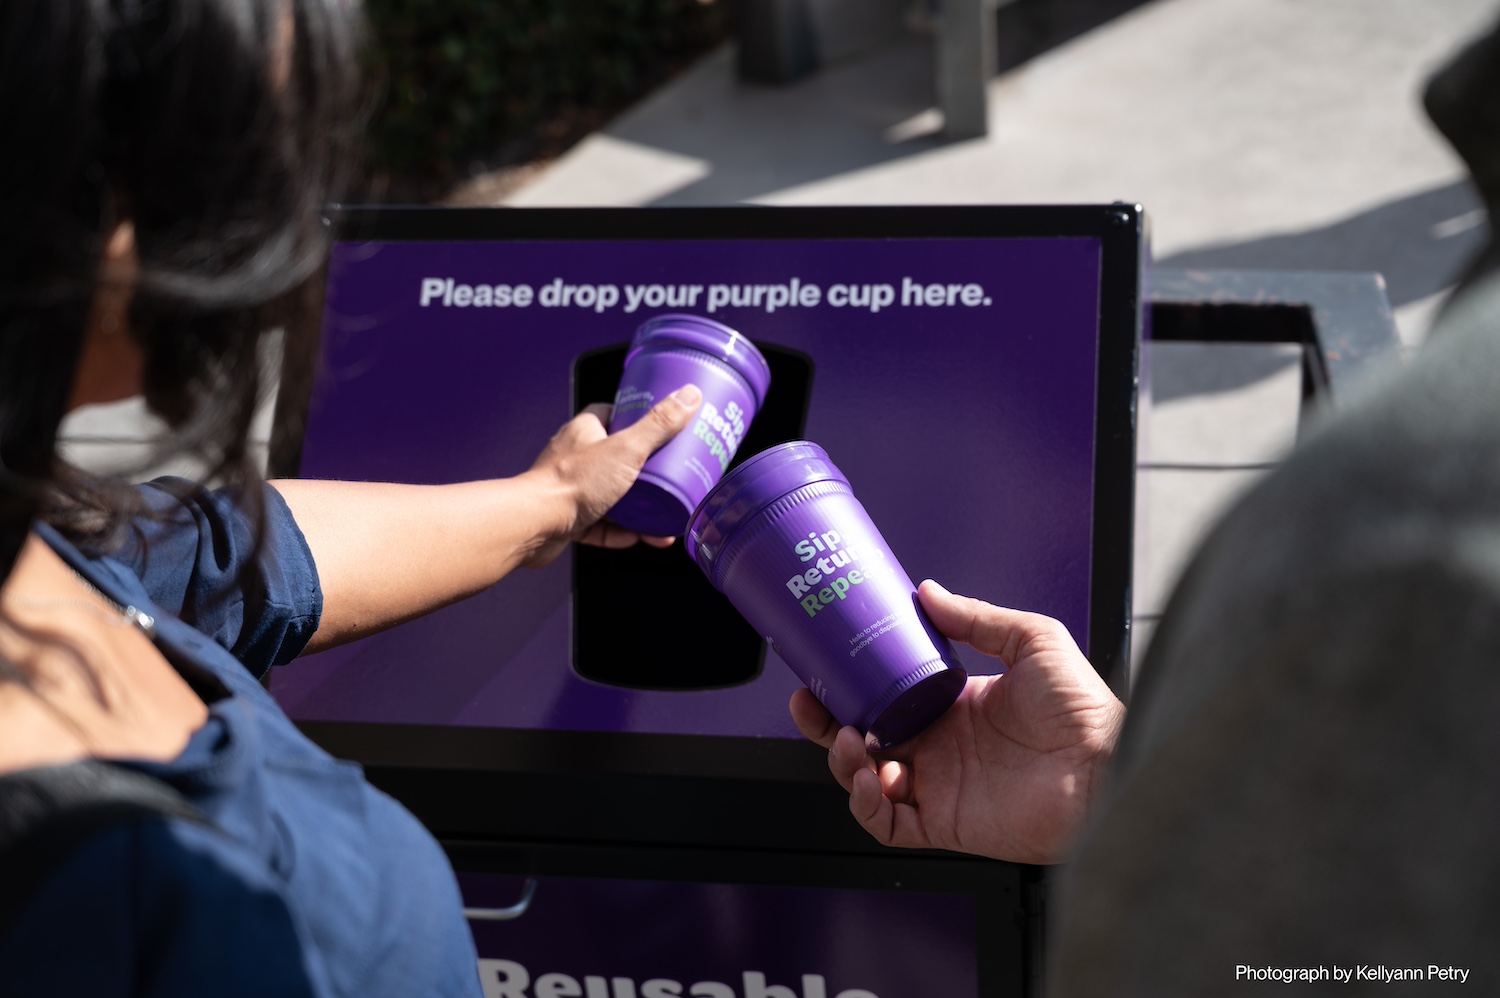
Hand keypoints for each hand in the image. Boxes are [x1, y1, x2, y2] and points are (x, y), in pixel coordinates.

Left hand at [521, 384, 702, 566]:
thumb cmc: (571, 483)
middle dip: (644, 469)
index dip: (637, 417)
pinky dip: (620, 532)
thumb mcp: (627, 449)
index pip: (612, 414)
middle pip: (616, 457)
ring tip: (663, 514)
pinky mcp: (568, 520)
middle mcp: (575, 458)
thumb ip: (658, 425)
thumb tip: (688, 396)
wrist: (534, 524)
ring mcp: (570, 490)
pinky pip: (600, 526)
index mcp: (585, 431)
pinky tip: (639, 537)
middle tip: (669, 475)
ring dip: (637, 507)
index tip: (661, 424)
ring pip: (610, 495)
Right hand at [790, 579, 1124, 862]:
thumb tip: (929, 590)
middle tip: (810, 705)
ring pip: (863, 781)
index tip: (824, 668)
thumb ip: (977, 617)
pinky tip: (873, 780)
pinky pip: (887, 825)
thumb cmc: (1084, 709)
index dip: (847, 687)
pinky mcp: (943, 824)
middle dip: (826, 725)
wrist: (1107, 765)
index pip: (881, 697)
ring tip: (853, 742)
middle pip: (859, 739)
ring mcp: (937, 787)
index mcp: (950, 705)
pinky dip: (867, 807)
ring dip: (844, 763)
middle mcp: (937, 747)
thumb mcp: (1031, 640)